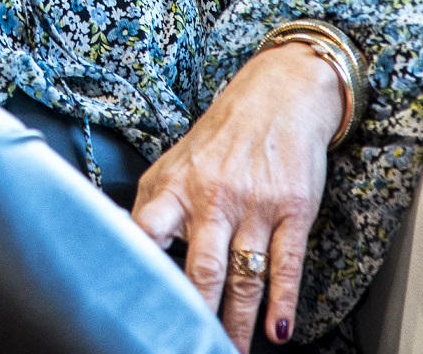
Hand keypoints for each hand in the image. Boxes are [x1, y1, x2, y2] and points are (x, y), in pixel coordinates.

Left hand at [130, 42, 342, 351]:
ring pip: (243, 276)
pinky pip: (286, 265)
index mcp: (175, 186)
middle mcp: (212, 196)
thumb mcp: (177, 162)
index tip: (135, 304)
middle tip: (189, 343)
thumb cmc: (223, 135)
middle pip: (200, 269)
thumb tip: (130, 250)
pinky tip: (277, 330)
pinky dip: (282, 303)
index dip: (139, 269)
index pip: (145, 232)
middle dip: (196, 315)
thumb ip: (156, 206)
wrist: (278, 95)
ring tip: (230, 351)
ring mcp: (253, 205)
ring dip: (237, 323)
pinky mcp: (292, 210)